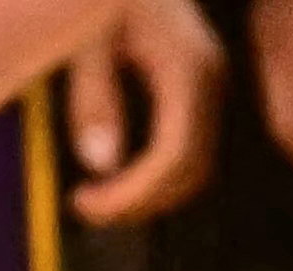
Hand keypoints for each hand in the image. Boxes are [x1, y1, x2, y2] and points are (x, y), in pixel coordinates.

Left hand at [65, 0, 223, 223]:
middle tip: (84, 207)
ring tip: (95, 198)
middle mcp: (210, 79)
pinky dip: (154, 176)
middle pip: (189, 171)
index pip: (173, 154)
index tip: (82, 201)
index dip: (131, 193)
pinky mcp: (200, 89)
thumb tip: (102, 164)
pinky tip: (114, 177)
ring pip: (193, 168)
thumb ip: (94, 98)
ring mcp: (210, 85)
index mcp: (187, 67)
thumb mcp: (87, 41)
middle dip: (137, 203)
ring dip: (146, 196)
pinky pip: (187, 150)